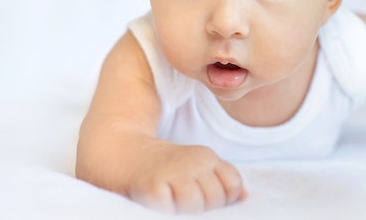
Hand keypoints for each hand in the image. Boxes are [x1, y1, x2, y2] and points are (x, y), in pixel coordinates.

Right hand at [126, 143, 246, 212]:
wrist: (119, 152)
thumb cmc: (161, 168)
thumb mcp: (194, 168)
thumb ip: (220, 180)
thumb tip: (245, 196)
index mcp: (206, 157)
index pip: (233, 184)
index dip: (223, 198)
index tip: (203, 198)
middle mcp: (193, 161)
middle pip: (216, 198)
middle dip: (204, 208)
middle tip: (182, 202)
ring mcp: (174, 173)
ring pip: (198, 206)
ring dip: (186, 212)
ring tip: (171, 205)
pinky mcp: (154, 188)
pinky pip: (172, 211)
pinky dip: (168, 212)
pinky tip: (160, 206)